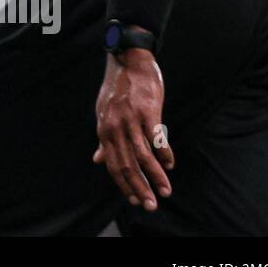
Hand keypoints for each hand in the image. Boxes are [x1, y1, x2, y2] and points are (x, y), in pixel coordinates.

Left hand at [94, 49, 172, 210]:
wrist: (128, 60)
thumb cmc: (118, 89)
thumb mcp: (104, 114)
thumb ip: (104, 139)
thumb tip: (97, 160)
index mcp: (104, 131)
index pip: (113, 165)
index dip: (124, 185)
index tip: (136, 200)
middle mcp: (115, 127)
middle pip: (127, 165)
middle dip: (140, 188)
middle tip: (152, 206)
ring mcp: (130, 119)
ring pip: (143, 155)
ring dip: (155, 176)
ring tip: (166, 191)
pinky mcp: (147, 110)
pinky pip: (156, 138)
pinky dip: (164, 154)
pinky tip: (170, 165)